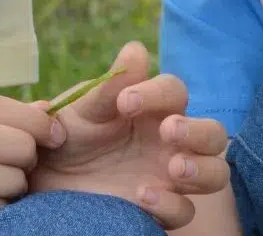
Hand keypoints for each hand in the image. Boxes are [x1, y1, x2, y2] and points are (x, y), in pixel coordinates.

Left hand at [28, 42, 230, 229]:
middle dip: (197, 132)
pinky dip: (171, 204)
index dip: (156, 94)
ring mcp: (171, 178)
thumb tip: (136, 50)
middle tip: (168, 131)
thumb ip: (109, 86)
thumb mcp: (81, 111)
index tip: (125, 103)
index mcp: (154, 109)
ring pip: (216, 173)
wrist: (47, 181)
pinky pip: (185, 211)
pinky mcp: (162, 210)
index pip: (174, 92)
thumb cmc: (68, 136)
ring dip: (202, 169)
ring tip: (174, 168)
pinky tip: (143, 195)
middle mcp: (171, 143)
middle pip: (213, 134)